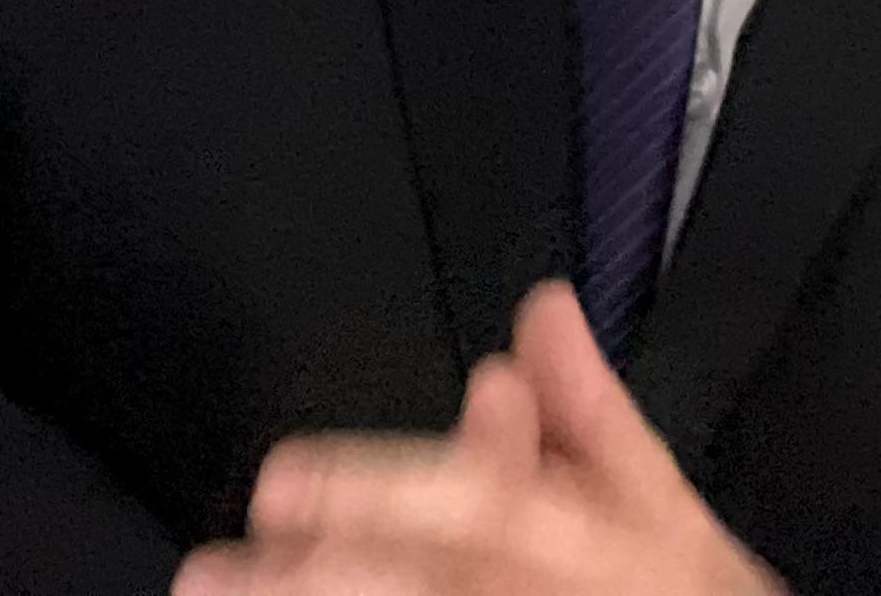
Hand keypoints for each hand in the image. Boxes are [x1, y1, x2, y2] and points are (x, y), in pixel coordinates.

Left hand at [172, 282, 783, 595]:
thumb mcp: (667, 519)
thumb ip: (596, 418)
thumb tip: (544, 314)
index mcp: (582, 547)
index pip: (489, 510)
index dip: (378, 494)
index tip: (283, 485)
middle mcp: (536, 594)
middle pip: (427, 584)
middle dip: (325, 574)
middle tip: (214, 572)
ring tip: (213, 594)